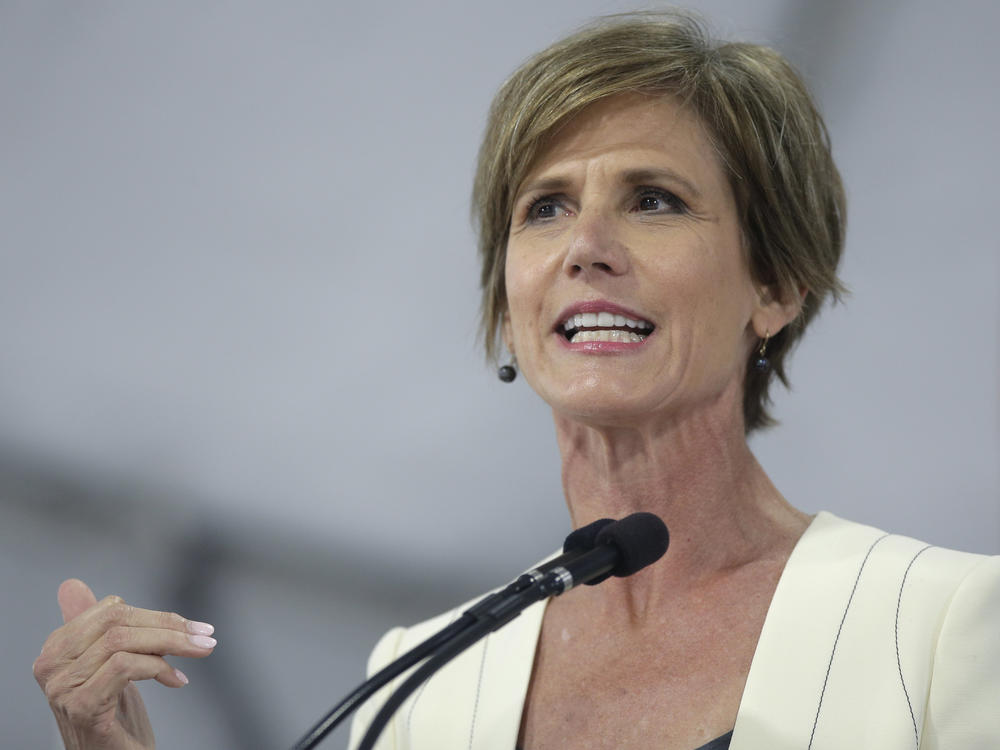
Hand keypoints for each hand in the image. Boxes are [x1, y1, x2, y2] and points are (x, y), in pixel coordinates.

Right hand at [33, 579, 216, 749]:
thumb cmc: (113, 716)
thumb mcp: (107, 665)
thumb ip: (97, 628)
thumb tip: (72, 585)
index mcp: (56, 649)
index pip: (110, 609)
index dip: (155, 615)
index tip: (189, 626)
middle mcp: (50, 666)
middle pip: (117, 621)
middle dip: (168, 625)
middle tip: (205, 634)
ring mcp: (62, 688)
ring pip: (122, 641)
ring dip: (171, 643)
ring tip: (199, 651)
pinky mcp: (81, 706)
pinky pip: (124, 666)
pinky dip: (159, 668)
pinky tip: (176, 680)